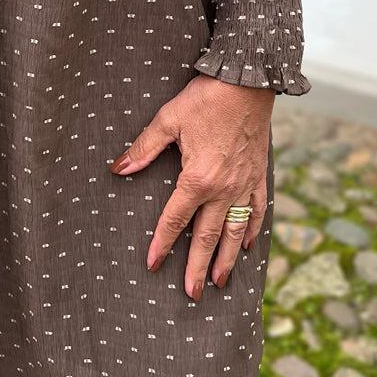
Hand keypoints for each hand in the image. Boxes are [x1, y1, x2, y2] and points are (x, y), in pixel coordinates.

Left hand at [109, 75, 273, 299]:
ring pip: (234, 231)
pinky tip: (247, 247)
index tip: (152, 265)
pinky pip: (256, 211)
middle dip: (197, 267)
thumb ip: (143, 148)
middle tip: (191, 294)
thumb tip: (118, 169)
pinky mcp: (259, 176)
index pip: (175, 219)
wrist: (248, 81)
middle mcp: (224, 189)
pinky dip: (251, 231)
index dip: (161, 243)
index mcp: (198, 178)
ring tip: (219, 283)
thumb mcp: (167, 120)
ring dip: (225, 259)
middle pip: (207, 236)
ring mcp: (244, 185)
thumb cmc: (205, 99)